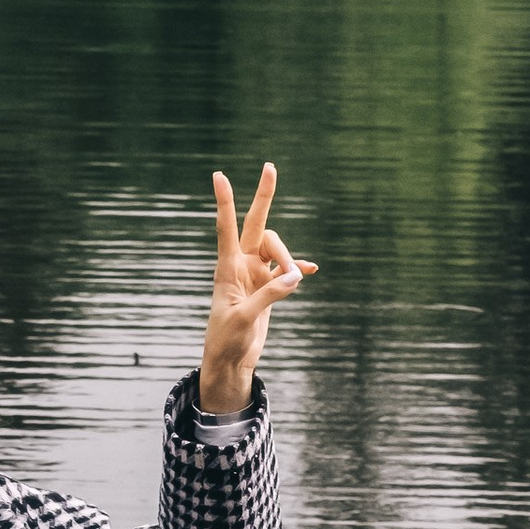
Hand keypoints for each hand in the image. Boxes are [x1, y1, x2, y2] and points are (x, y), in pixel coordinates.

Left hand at [199, 162, 313, 415]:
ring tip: (295, 282)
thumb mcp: (244, 320)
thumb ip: (269, 296)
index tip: (219, 176)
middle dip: (264, 196)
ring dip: (290, 260)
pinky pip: (287, 270)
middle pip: (257, 224)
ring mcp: (255, 275)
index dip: (225, 201)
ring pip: (278, 249)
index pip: (227, 228)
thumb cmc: (227, 341)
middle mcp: (241, 266)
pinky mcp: (268, 288)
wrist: (230, 361)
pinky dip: (297, 269)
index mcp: (227, 269)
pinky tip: (310, 271)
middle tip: (270, 166)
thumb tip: (295, 276)